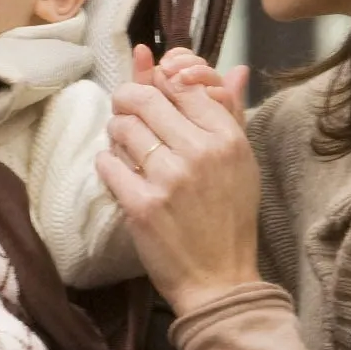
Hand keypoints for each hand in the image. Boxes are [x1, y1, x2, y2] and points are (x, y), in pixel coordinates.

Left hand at [99, 47, 258, 315]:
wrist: (219, 279)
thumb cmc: (231, 220)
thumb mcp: (242, 164)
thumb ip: (232, 114)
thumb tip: (234, 69)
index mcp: (227, 138)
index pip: (183, 86)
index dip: (160, 83)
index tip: (152, 93)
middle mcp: (199, 153)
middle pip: (145, 99)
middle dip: (127, 100)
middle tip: (124, 109)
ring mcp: (168, 179)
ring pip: (122, 128)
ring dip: (116, 132)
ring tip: (123, 145)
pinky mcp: (141, 205)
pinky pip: (108, 164)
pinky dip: (107, 164)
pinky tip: (117, 171)